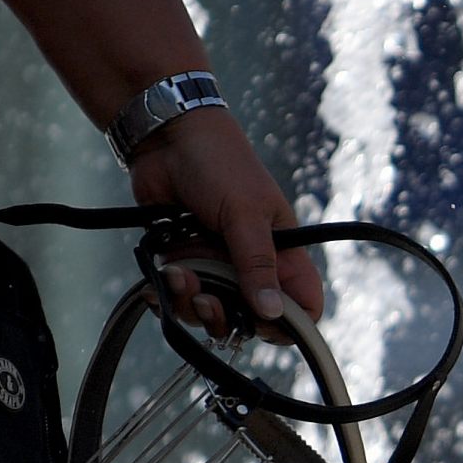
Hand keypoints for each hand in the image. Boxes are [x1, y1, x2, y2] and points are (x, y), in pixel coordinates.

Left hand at [126, 106, 325, 336]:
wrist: (167, 138)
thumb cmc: (220, 165)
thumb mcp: (246, 214)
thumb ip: (258, 265)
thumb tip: (272, 313)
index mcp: (282, 255)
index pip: (301, 307)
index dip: (287, 325)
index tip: (260, 321)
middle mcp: (251, 267)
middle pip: (250, 321)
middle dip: (226, 318)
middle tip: (208, 298)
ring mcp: (217, 267)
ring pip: (211, 314)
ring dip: (191, 304)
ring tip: (177, 274)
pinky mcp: (185, 263)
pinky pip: (180, 300)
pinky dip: (169, 297)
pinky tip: (161, 279)